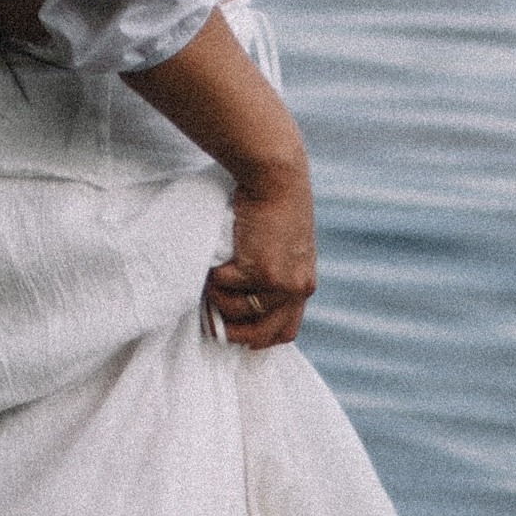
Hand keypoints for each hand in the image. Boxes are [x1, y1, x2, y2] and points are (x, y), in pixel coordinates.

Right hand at [202, 159, 315, 350]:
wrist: (276, 178)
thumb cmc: (273, 205)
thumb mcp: (283, 248)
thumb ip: (274, 275)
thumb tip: (241, 302)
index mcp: (303, 285)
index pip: (285, 332)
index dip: (258, 336)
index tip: (234, 326)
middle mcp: (297, 290)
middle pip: (261, 335)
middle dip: (231, 330)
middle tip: (211, 315)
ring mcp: (280, 284)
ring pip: (235, 311)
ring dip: (218, 296)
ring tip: (217, 271)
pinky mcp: (260, 271)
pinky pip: (222, 286)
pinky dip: (213, 274)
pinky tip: (220, 252)